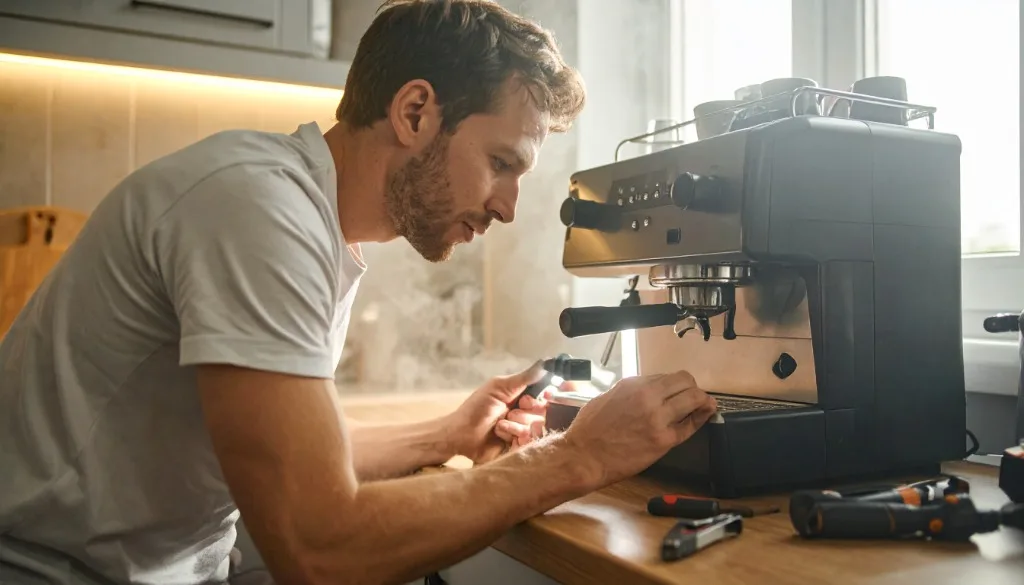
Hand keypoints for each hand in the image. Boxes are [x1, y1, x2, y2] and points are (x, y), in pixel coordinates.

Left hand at [445, 362, 555, 464]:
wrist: (461, 434)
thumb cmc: (477, 407)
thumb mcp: (499, 386)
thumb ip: (525, 377)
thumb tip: (546, 361)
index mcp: (523, 398)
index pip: (545, 399)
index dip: (537, 401)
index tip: (524, 401)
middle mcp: (525, 414)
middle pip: (542, 416)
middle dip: (523, 415)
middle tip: (508, 414)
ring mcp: (522, 431)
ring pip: (536, 430)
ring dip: (515, 427)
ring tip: (499, 426)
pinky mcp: (518, 448)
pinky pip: (529, 444)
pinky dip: (514, 438)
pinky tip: (501, 435)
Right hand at [564, 370, 716, 486]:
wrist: (584, 457)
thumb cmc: (589, 430)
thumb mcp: (608, 397)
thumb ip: (631, 391)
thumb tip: (648, 390)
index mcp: (633, 384)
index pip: (667, 376)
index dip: (676, 384)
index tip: (678, 391)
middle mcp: (648, 396)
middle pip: (686, 381)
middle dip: (692, 388)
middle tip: (694, 396)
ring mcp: (658, 418)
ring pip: (694, 399)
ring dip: (701, 400)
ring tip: (704, 405)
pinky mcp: (664, 440)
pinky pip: (690, 425)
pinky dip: (700, 419)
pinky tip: (704, 416)